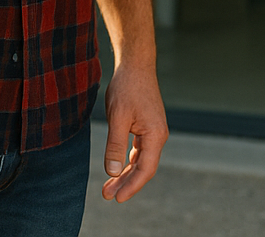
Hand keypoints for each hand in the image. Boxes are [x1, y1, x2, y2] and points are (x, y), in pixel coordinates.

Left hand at [101, 61, 167, 202]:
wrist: (136, 65)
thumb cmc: (127, 87)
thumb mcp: (118, 117)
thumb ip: (115, 145)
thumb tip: (113, 172)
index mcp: (155, 135)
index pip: (145, 169)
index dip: (132, 186)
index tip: (117, 199)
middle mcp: (158, 136)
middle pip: (143, 168)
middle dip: (126, 183)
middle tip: (107, 196)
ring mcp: (153, 131)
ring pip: (140, 160)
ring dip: (125, 174)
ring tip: (108, 188)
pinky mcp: (146, 127)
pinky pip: (138, 150)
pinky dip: (127, 161)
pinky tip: (117, 169)